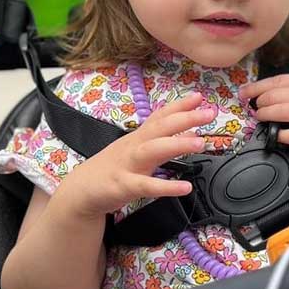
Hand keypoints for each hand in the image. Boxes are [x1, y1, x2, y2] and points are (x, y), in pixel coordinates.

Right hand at [57, 92, 214, 219]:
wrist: (79, 192)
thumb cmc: (113, 169)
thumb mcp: (138, 151)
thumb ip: (164, 141)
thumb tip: (191, 133)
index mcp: (138, 138)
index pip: (160, 117)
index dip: (179, 106)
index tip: (200, 97)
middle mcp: (134, 147)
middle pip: (159, 128)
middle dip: (184, 118)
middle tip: (209, 113)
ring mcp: (127, 165)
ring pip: (153, 150)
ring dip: (177, 144)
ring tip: (200, 142)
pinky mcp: (122, 186)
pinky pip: (146, 186)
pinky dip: (166, 186)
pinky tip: (185, 187)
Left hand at [240, 74, 288, 152]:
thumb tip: (271, 95)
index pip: (277, 81)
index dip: (257, 87)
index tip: (244, 93)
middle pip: (276, 96)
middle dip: (260, 103)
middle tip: (256, 109)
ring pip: (282, 112)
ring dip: (266, 115)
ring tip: (262, 118)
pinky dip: (283, 135)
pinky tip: (279, 135)